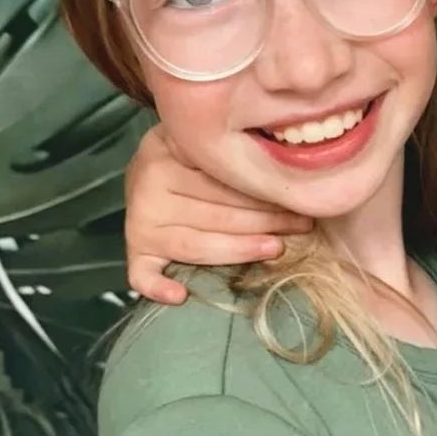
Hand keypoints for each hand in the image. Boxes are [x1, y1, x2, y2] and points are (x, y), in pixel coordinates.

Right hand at [123, 123, 312, 304]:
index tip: (296, 199)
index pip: (220, 180)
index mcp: (166, 153)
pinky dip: (157, 287)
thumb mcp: (203, 139)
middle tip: (300, 225)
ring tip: (276, 248)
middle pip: (214, 213)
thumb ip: (229, 151)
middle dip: (264, 220)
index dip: (261, 192)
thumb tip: (285, 172)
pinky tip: (180, 296)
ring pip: (194, 245)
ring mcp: (139, 223)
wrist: (147, 161)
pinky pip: (141, 274)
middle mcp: (148, 188)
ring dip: (239, 250)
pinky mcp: (136, 250)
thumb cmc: (189, 153)